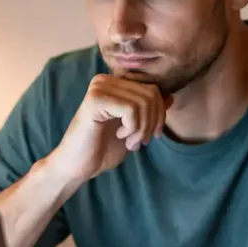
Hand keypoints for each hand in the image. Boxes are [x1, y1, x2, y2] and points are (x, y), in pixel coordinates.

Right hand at [45, 74, 171, 184]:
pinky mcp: (95, 99)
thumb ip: (149, 112)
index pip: (153, 89)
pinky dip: (133, 128)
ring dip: (143, 128)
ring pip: (144, 102)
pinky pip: (131, 109)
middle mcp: (105, 80)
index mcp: (114, 83)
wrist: (77, 166)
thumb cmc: (103, 149)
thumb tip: (170, 96)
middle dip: (153, 123)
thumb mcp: (134, 129)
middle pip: (152, 94)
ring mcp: (99, 87)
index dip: (160, 114)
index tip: (149, 136)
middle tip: (140, 142)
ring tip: (130, 142)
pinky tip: (120, 136)